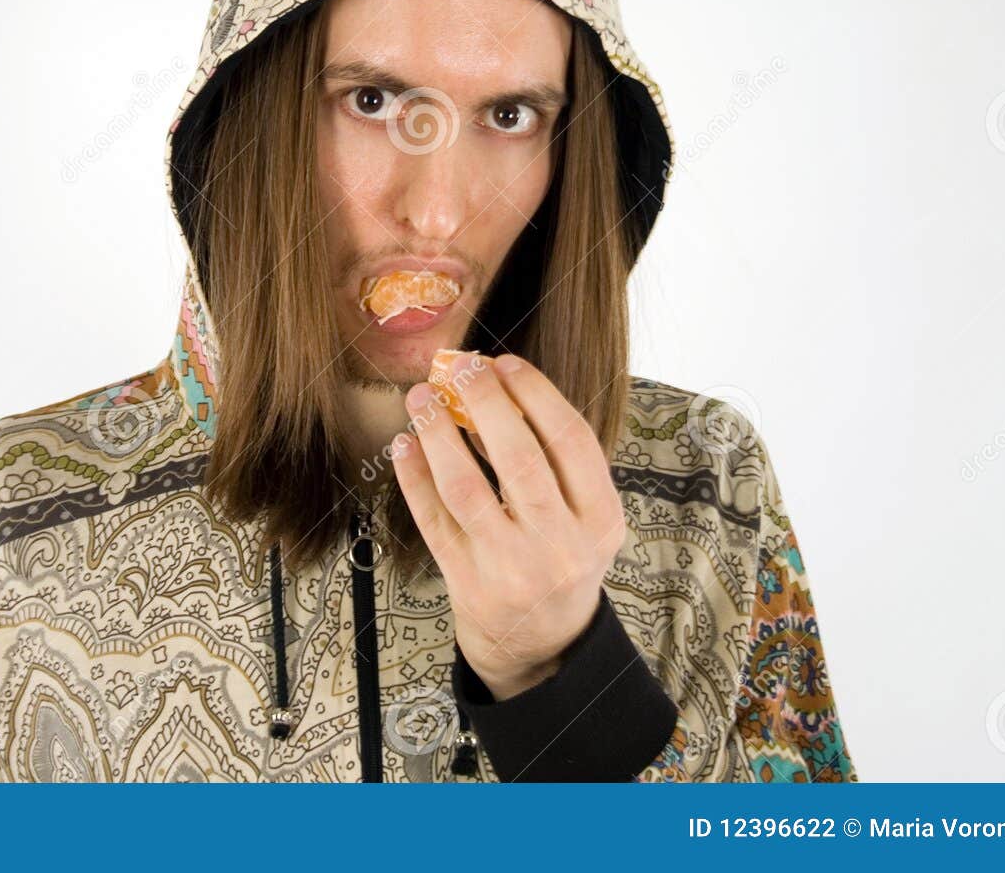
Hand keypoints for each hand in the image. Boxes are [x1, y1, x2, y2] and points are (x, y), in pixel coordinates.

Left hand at [388, 352, 626, 699]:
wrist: (541, 642)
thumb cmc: (561, 557)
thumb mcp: (583, 516)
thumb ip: (556, 462)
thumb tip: (496, 386)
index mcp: (600, 520)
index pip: (571, 442)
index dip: (536, 395)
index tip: (504, 363)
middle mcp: (559, 546)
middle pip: (519, 459)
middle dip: (484, 402)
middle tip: (457, 366)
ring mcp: (509, 567)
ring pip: (465, 488)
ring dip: (438, 434)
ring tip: (420, 398)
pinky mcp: (465, 582)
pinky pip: (433, 519)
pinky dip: (414, 477)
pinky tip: (404, 445)